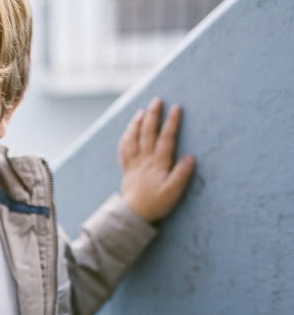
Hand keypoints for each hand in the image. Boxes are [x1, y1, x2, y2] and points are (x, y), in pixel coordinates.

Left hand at [119, 97, 195, 222]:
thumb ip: (182, 174)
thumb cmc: (156, 204)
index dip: (171, 123)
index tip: (176, 108)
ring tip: (141, 111)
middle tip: (157, 100)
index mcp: (157, 164)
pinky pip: (124, 149)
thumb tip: (190, 157)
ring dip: (136, 124)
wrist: (133, 214)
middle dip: (153, 116)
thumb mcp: (173, 192)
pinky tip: (129, 130)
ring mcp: (133, 163)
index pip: (166, 139)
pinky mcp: (127, 168)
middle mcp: (144, 160)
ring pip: (133, 139)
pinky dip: (126, 137)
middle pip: (147, 134)